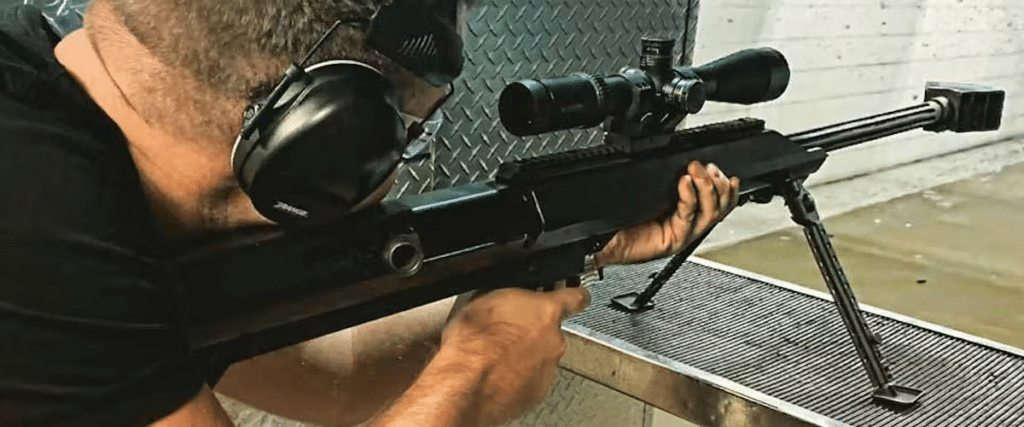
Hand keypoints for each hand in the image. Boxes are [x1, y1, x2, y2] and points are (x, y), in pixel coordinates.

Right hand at [438, 287, 589, 425]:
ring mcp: (548, 368)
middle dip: (533, 331)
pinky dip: (519, 378)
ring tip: (495, 357)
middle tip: (506, 333)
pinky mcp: (538, 392)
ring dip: (525, 356)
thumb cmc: (473, 344)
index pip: (575, 297)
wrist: (466, 383)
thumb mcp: (483, 300)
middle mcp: (554, 340)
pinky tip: (497, 374)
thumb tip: (504, 298)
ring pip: (542, 357)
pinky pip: (532, 380)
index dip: (572, 295)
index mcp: (546, 311)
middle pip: (551, 331)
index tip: (573, 295)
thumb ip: (507, 298)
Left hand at [596, 161, 738, 266]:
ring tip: (697, 171)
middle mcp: (686, 227)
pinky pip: (687, 217)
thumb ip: (667, 184)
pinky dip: (689, 198)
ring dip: (706, 189)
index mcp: (684, 216)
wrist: (602, 241)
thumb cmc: (619, 222)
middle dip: (717, 184)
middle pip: (718, 208)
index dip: (725, 188)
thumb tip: (685, 166)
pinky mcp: (671, 241)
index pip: (715, 203)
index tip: (719, 169)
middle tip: (709, 168)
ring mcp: (680, 235)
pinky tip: (684, 184)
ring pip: (709, 213)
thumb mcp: (647, 196)